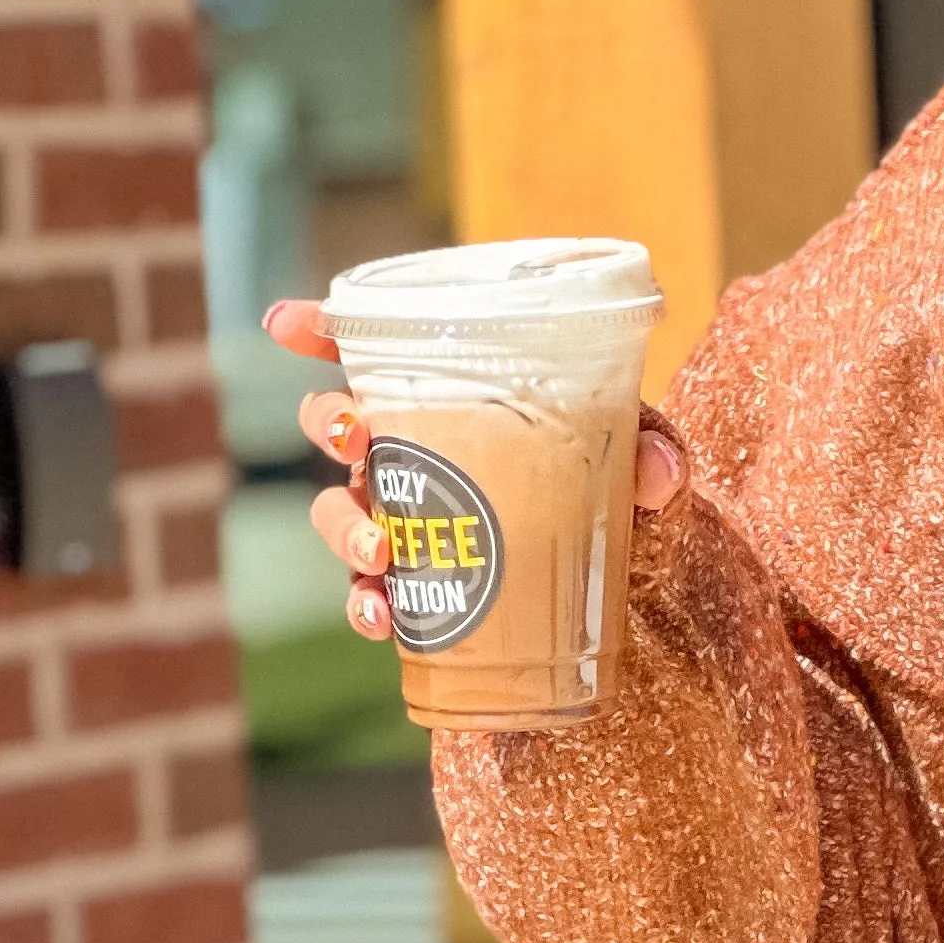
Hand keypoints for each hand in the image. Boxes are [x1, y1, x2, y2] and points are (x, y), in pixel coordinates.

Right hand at [263, 297, 688, 647]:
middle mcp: (419, 454)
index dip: (321, 331)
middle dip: (329, 424)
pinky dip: (368, 607)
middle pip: (339, 425)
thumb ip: (654, 450)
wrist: (633, 572)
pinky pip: (372, 594)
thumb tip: (657, 471)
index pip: (376, 353)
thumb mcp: (642, 459)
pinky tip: (383, 619)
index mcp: (457, 401)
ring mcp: (411, 521)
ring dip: (343, 528)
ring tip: (378, 549)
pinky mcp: (421, 586)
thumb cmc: (620, 487)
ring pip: (340, 512)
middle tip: (356, 438)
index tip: (285, 323)